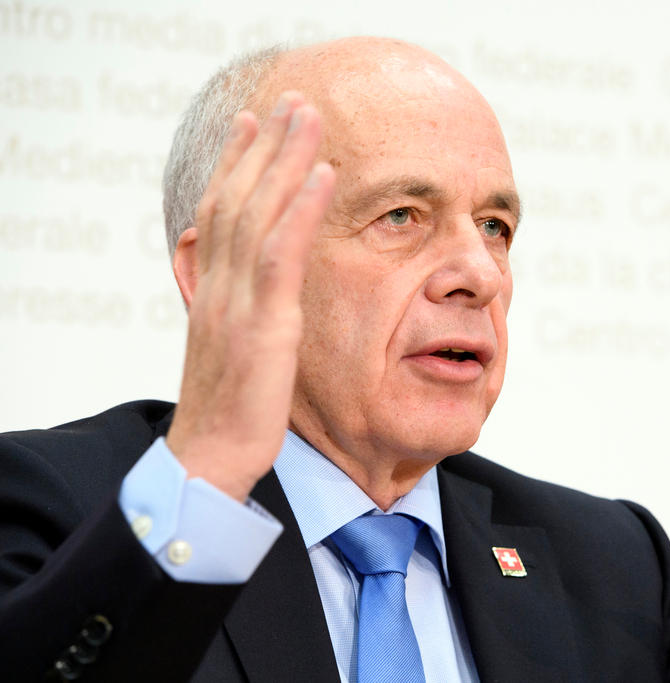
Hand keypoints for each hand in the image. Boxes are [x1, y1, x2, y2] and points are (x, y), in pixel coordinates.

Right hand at [165, 93, 335, 500]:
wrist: (210, 462)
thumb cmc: (232, 416)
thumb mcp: (236, 354)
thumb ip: (246, 315)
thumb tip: (262, 296)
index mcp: (213, 293)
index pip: (223, 214)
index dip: (238, 165)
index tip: (257, 125)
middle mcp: (219, 287)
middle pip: (239, 198)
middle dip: (265, 145)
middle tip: (290, 100)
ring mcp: (237, 303)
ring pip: (258, 213)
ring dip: (285, 159)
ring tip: (309, 115)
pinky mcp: (262, 325)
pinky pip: (282, 255)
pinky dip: (302, 209)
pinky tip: (324, 175)